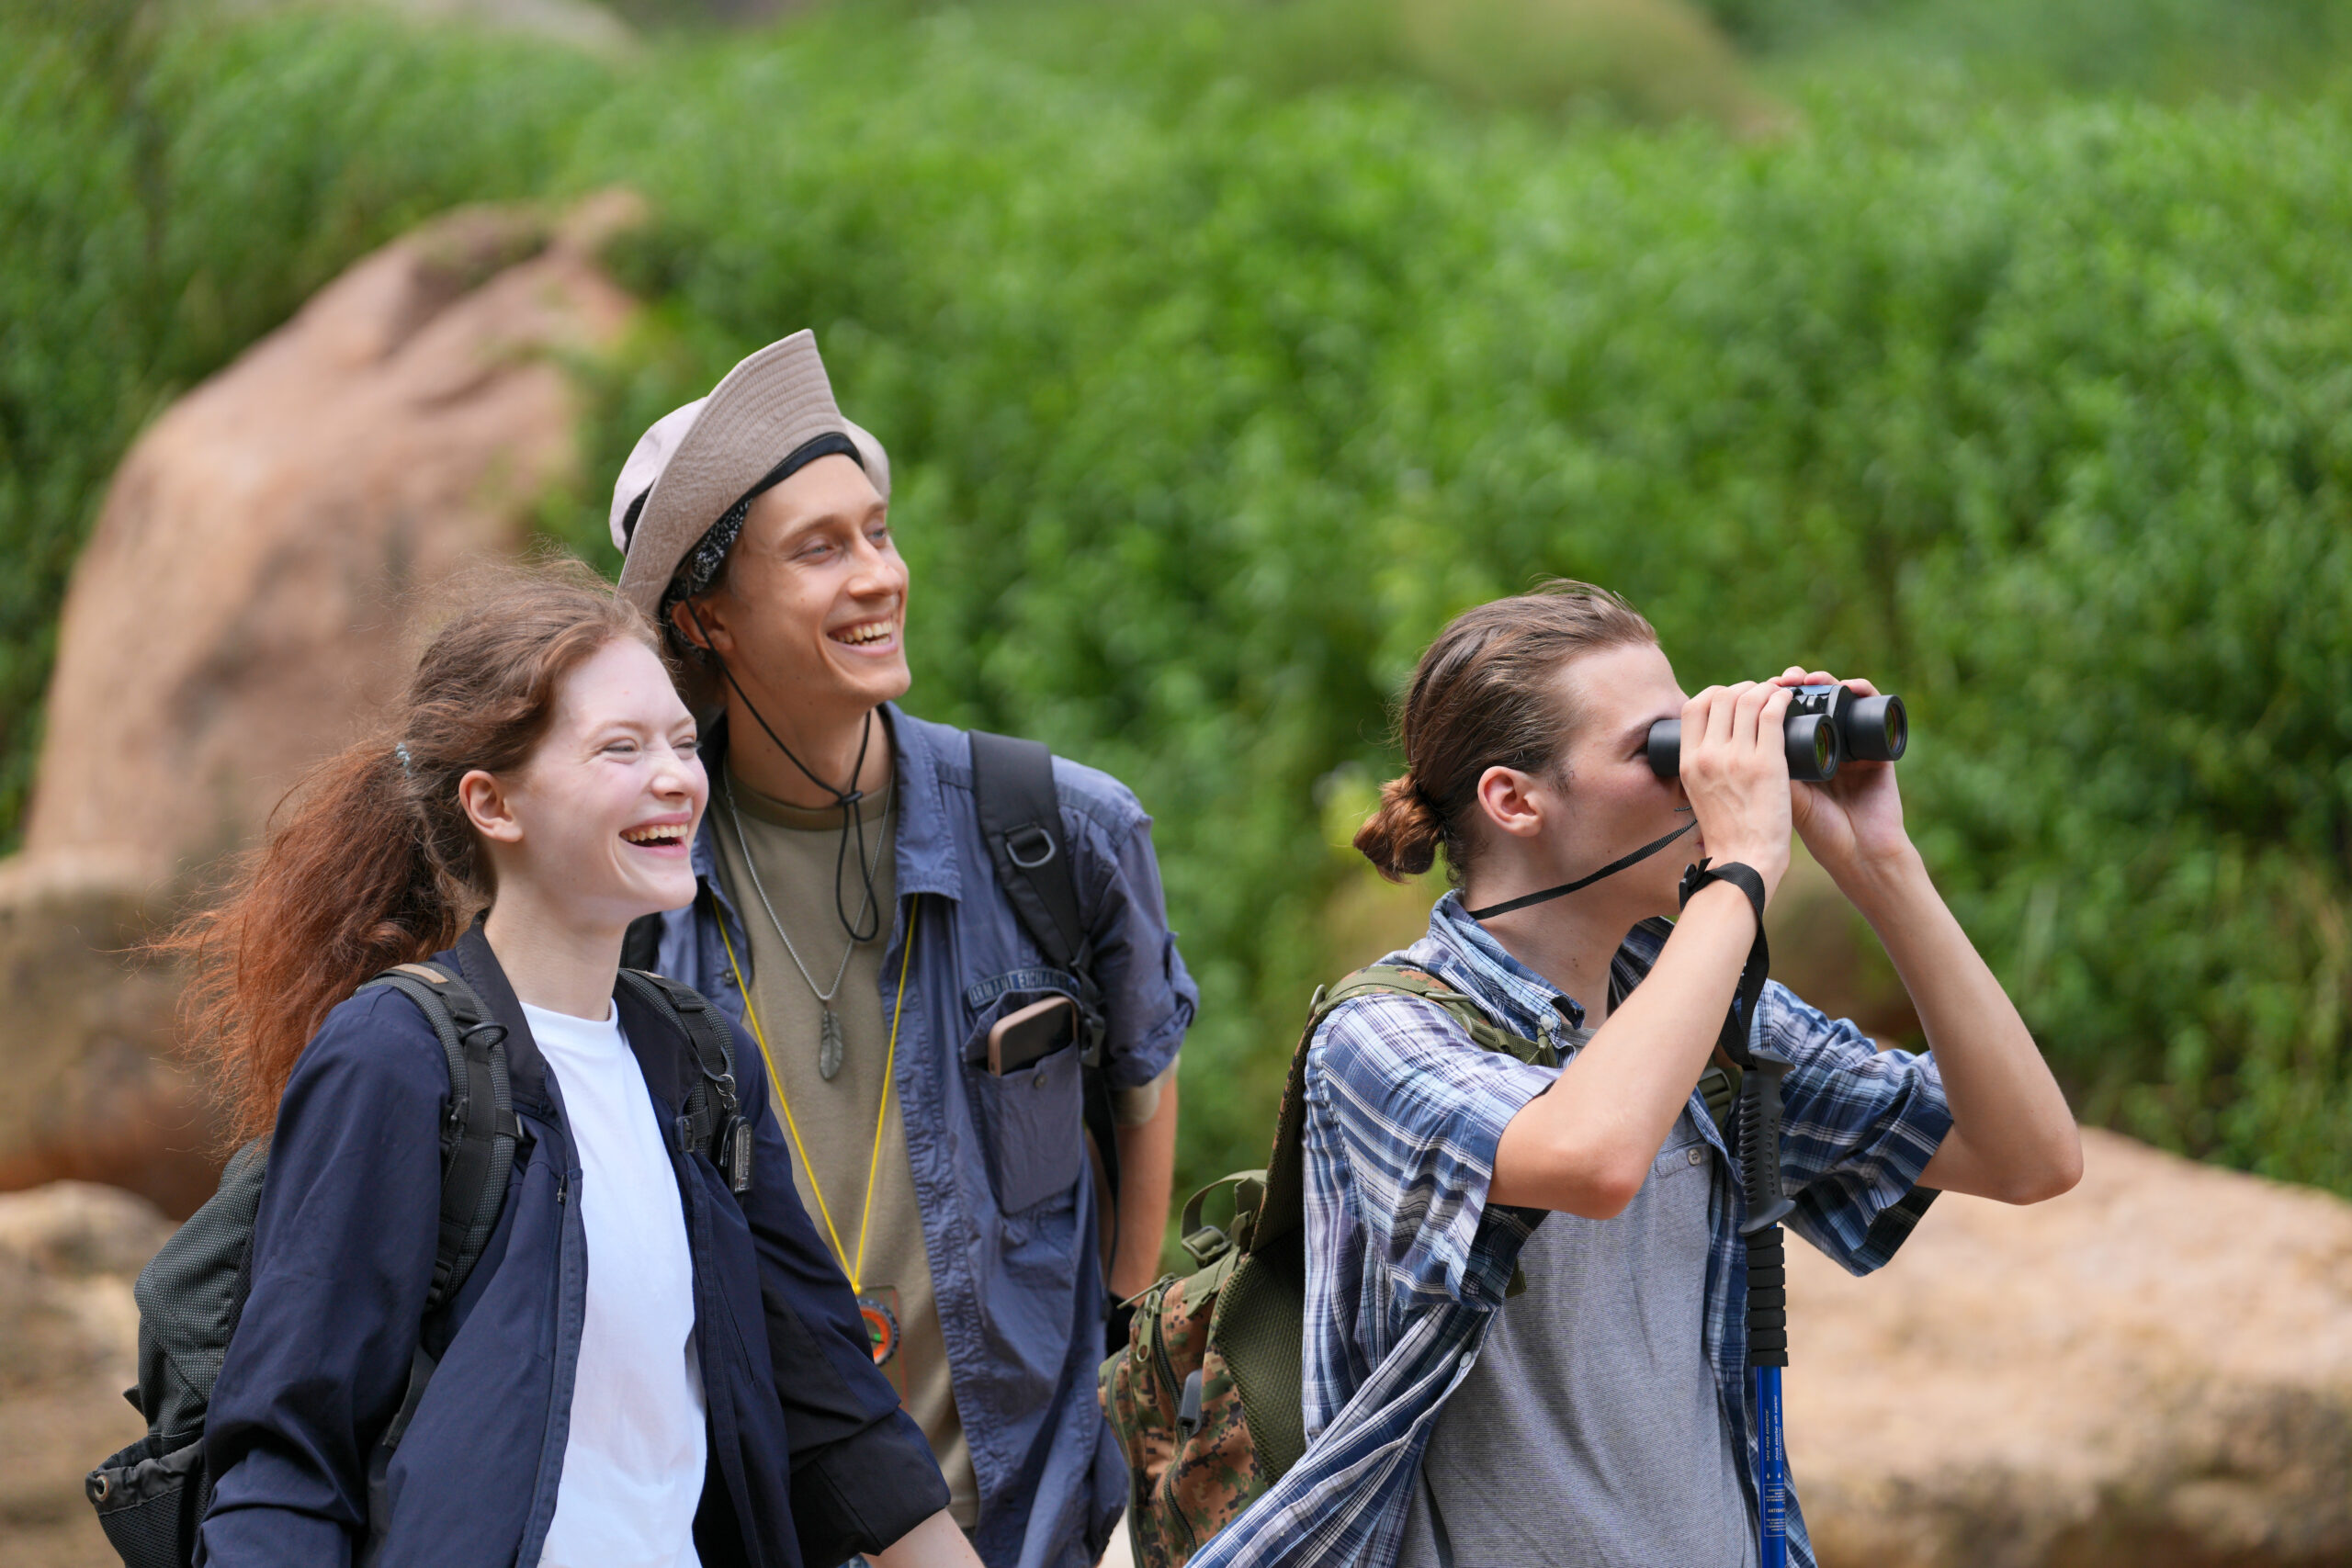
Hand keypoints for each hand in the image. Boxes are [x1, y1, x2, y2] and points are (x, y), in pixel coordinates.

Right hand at [1678, 681, 1793, 898]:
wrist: (1744, 862)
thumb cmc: (1727, 835)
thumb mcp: (1699, 795)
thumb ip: (1704, 770)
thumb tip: (1713, 749)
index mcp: (1688, 762)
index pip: (1694, 706)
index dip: (1715, 694)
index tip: (1732, 701)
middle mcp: (1708, 755)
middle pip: (1722, 696)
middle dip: (1743, 689)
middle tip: (1761, 697)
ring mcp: (1737, 758)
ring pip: (1749, 700)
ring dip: (1765, 690)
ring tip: (1778, 697)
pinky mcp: (1767, 764)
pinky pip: (1772, 714)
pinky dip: (1781, 700)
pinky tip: (1789, 701)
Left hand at [1769, 667, 1912, 879]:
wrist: (1859, 854)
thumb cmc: (1819, 833)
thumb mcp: (1784, 796)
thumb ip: (1763, 771)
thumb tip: (1732, 739)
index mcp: (1798, 755)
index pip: (1782, 715)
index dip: (1769, 698)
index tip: (1754, 689)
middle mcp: (1825, 746)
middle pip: (1809, 701)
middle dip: (1793, 685)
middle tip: (1783, 679)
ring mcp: (1852, 745)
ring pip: (1838, 700)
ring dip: (1824, 682)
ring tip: (1808, 679)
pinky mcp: (1878, 747)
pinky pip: (1874, 710)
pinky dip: (1864, 691)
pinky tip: (1849, 686)